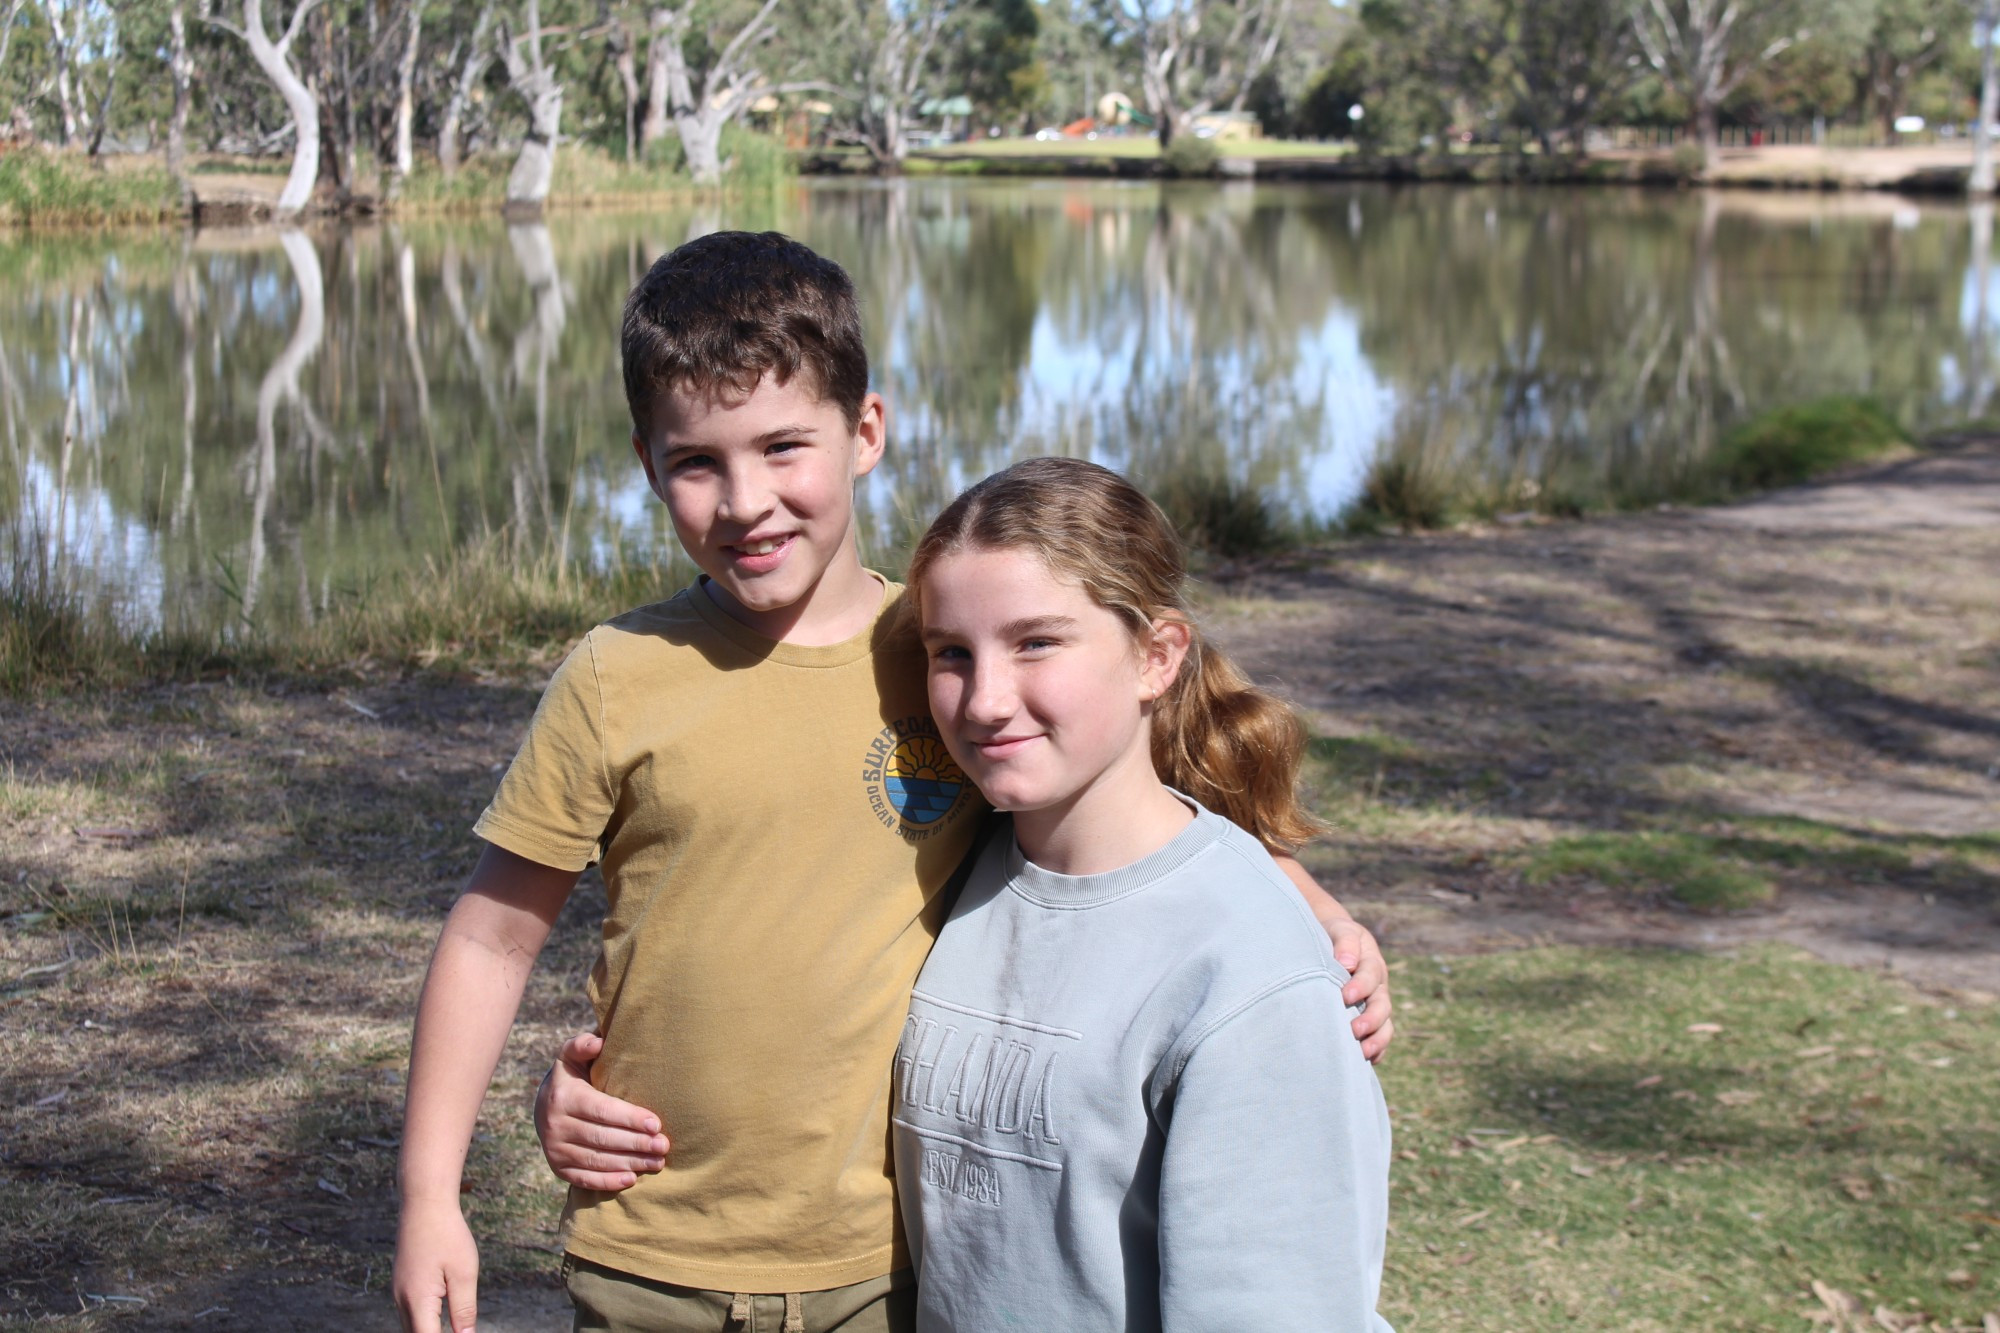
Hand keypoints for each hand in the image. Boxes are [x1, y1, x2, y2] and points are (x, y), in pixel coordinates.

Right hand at [393, 1197, 478, 1332]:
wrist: (424, 1204)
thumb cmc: (448, 1235)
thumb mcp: (464, 1273)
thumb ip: (464, 1310)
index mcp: (417, 1301)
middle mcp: (402, 1301)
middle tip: (462, 1328)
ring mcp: (398, 1293)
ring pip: (412, 1327)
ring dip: (429, 1330)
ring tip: (455, 1324)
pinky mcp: (402, 1285)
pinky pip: (411, 1314)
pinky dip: (425, 1322)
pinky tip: (441, 1319)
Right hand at [535, 1032, 668, 1190]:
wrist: (544, 1105)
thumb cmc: (573, 1076)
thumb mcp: (572, 1056)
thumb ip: (583, 1045)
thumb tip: (598, 1043)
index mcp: (564, 1097)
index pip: (602, 1111)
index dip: (630, 1119)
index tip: (657, 1124)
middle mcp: (555, 1125)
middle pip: (602, 1138)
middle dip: (636, 1143)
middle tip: (664, 1146)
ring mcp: (555, 1149)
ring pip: (596, 1160)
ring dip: (629, 1163)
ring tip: (658, 1162)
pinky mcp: (558, 1168)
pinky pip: (585, 1179)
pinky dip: (608, 1181)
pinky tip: (632, 1180)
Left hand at [1324, 917, 1393, 1063]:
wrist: (1334, 941)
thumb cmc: (1334, 936)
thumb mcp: (1340, 930)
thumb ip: (1345, 942)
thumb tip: (1347, 962)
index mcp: (1371, 962)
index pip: (1371, 975)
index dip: (1361, 986)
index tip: (1345, 996)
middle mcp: (1377, 986)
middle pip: (1382, 1004)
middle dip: (1371, 1019)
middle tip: (1355, 1030)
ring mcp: (1375, 1004)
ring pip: (1385, 1024)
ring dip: (1377, 1039)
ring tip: (1363, 1052)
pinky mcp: (1370, 1018)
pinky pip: (1379, 1036)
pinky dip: (1377, 1049)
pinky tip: (1366, 1061)